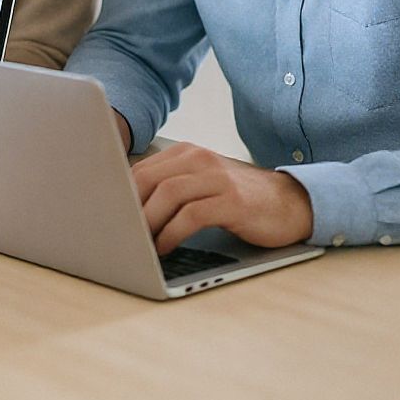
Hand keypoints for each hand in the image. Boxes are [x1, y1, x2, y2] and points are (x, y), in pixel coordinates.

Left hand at [131, 142, 313, 253]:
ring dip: (148, 221)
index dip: (121, 194)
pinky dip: (172, 233)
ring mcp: (216, 178)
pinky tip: (165, 247)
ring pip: (167, 194)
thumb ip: (170, 186)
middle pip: (149, 179)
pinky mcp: (232, 201)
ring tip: (140, 243)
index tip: (109, 216)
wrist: (290, 202)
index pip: (141, 169)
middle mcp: (199, 159)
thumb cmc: (237, 198)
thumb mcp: (200, 184)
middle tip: (120, 232)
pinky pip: (192, 215)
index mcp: (186, 152)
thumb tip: (127, 207)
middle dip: (129, 207)